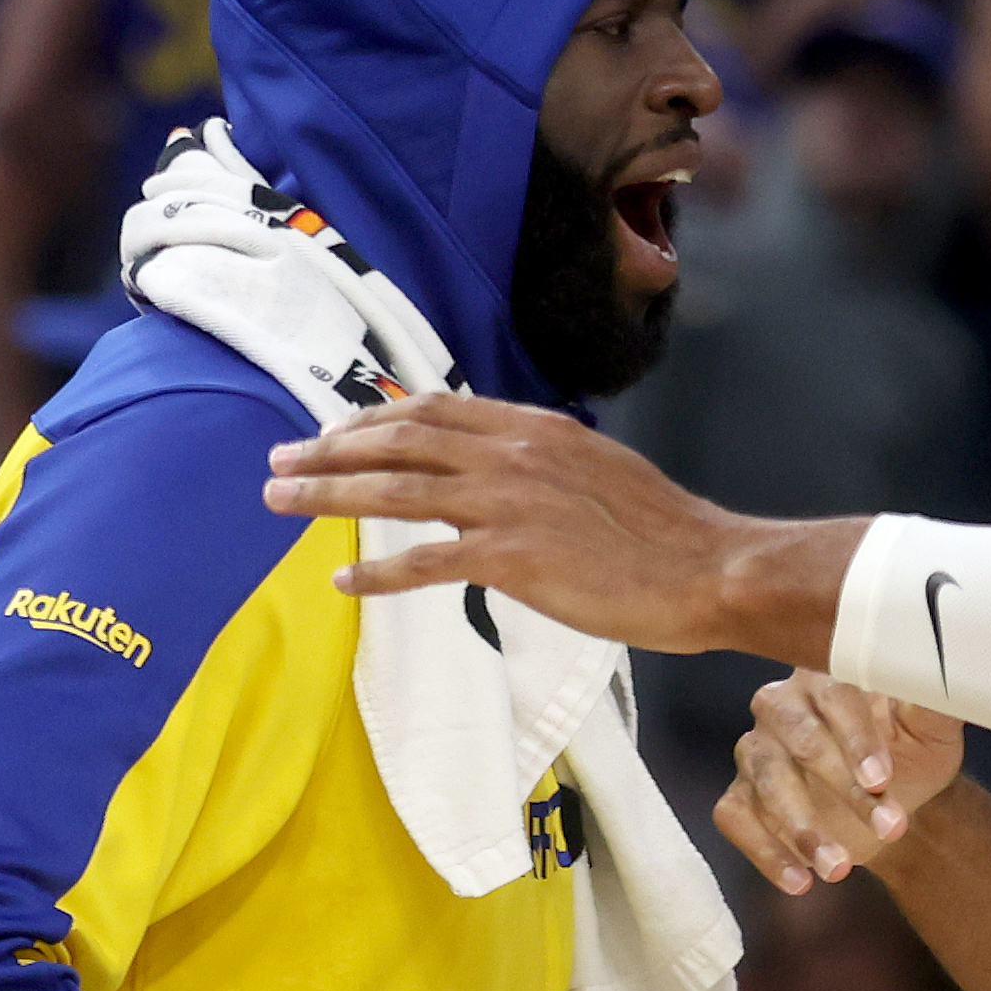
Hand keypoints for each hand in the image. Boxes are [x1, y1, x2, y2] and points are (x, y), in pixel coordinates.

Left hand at [267, 395, 780, 653]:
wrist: (710, 569)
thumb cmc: (669, 535)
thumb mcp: (603, 471)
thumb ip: (548, 463)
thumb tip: (516, 469)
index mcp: (536, 430)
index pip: (436, 411)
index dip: (376, 418)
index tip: (336, 432)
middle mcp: (513, 455)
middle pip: (399, 441)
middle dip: (329, 449)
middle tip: (280, 462)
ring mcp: (509, 504)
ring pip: (395, 489)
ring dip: (328, 494)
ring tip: (279, 503)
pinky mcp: (512, 559)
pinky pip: (425, 561)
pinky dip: (377, 568)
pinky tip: (344, 579)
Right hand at [718, 672, 964, 894]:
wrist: (894, 807)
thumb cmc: (911, 758)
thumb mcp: (932, 734)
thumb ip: (933, 705)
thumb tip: (935, 679)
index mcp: (829, 679)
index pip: (836, 696)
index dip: (857, 739)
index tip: (881, 780)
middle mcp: (783, 705)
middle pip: (800, 738)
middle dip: (842, 786)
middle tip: (886, 828)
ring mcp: (755, 750)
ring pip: (768, 781)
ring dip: (805, 829)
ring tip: (841, 868)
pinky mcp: (740, 794)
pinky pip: (737, 818)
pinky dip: (767, 852)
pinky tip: (801, 881)